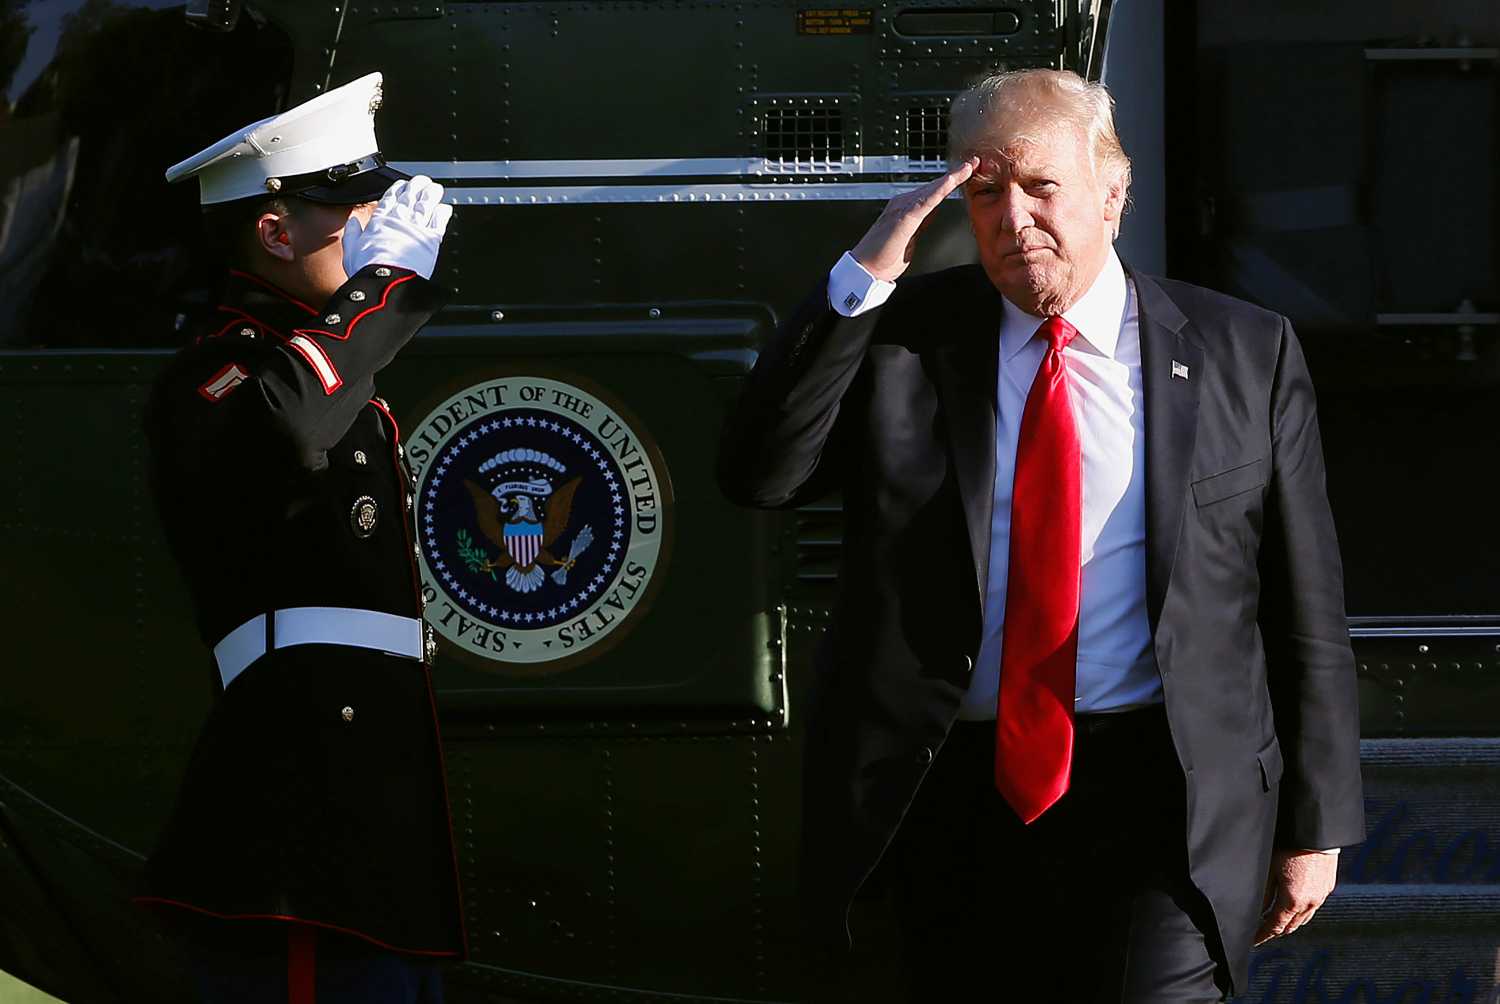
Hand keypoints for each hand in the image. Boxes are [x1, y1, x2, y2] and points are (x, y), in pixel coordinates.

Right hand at [342, 174, 453, 280]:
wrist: (386, 281)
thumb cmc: (368, 270)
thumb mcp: (351, 249)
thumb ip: (353, 233)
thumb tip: (352, 222)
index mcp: (380, 220)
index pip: (390, 197)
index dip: (398, 188)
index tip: (402, 184)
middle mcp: (399, 220)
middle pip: (410, 195)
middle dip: (417, 185)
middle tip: (422, 180)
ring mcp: (416, 228)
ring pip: (426, 204)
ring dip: (432, 194)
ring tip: (435, 188)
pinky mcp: (431, 239)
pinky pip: (439, 221)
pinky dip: (443, 212)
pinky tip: (445, 207)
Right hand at [850, 156, 978, 281]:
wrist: (866, 270)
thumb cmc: (883, 258)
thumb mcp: (910, 237)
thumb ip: (921, 223)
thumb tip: (932, 213)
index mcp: (906, 209)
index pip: (933, 193)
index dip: (950, 183)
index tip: (967, 175)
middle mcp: (903, 204)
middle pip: (934, 186)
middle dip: (955, 175)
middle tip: (974, 163)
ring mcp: (902, 208)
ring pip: (932, 189)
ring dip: (951, 178)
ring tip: (969, 168)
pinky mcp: (904, 217)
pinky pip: (927, 200)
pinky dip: (941, 190)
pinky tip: (952, 182)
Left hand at [1254, 849, 1337, 945]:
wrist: (1316, 833)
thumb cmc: (1289, 846)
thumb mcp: (1269, 869)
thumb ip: (1264, 893)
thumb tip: (1257, 910)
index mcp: (1293, 901)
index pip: (1275, 926)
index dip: (1263, 935)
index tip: (1254, 940)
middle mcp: (1310, 903)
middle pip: (1291, 926)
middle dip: (1276, 931)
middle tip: (1263, 931)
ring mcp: (1321, 896)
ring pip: (1304, 918)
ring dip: (1290, 922)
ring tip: (1277, 920)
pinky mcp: (1328, 886)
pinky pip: (1314, 906)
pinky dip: (1302, 911)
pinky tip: (1294, 905)